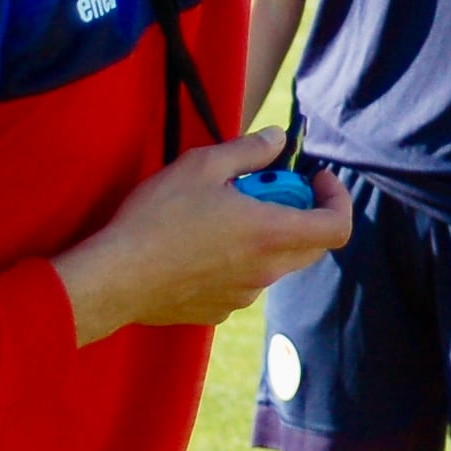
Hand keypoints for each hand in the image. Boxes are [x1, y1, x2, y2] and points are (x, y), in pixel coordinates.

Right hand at [50, 127, 353, 346]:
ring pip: (276, 263)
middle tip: (267, 189)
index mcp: (272, 234)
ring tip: (224, 213)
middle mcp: (266, 271)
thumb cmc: (157, 217)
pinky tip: (201, 244)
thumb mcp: (203, 165)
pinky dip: (239, 259)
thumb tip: (279, 139)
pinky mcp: (218, 311)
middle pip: (312, 245)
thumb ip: (250, 150)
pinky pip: (245, 281)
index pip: (338, 227)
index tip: (315, 178)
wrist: (112, 278)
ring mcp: (243, 296)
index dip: (337, 199)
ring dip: (267, 235)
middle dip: (302, 213)